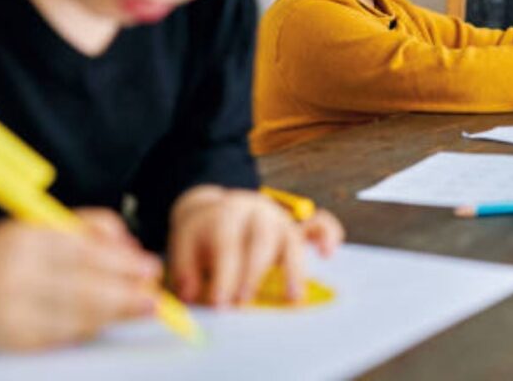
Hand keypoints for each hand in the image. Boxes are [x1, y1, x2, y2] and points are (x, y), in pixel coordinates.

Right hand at [0, 210, 161, 349]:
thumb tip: (132, 246)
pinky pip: (62, 336)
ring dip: (115, 314)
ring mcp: (12, 312)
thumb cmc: (17, 250)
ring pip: (74, 317)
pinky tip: (110, 321)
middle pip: (81, 290)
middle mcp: (16, 277)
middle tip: (155, 297)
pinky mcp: (14, 340)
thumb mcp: (48, 224)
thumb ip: (92, 227)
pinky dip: (91, 328)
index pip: (83, 254)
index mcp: (26, 241)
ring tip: (143, 308)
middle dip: (125, 295)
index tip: (150, 268)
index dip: (122, 264)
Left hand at [168, 185, 343, 306]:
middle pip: (261, 238)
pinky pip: (320, 223)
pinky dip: (328, 236)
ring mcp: (281, 217)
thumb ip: (185, 270)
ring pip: (291, 237)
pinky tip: (327, 254)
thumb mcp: (185, 244)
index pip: (227, 242)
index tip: (221, 303)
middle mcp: (257, 211)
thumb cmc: (204, 234)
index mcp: (226, 213)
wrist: (218, 209)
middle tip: (246, 301)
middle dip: (254, 272)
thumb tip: (191, 295)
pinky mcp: (299, 224)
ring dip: (294, 268)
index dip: (224, 274)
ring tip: (293, 296)